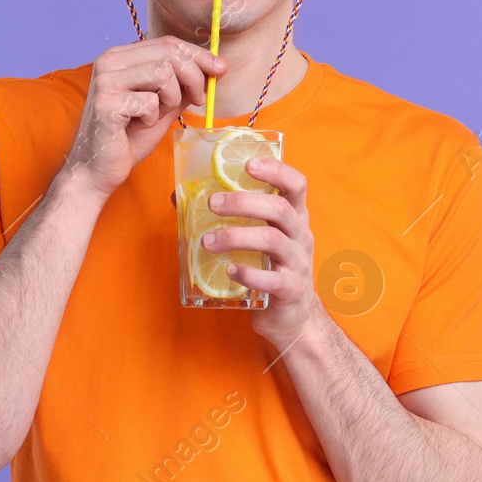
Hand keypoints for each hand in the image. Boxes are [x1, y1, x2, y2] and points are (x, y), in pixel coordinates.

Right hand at [61, 35, 225, 202]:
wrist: (99, 170)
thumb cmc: (130, 138)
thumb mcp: (164, 106)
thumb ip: (183, 85)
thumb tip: (215, 68)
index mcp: (121, 57)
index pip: (168, 43)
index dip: (199, 54)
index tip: (221, 69)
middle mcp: (109, 61)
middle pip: (168, 52)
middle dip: (194, 76)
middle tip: (199, 100)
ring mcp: (105, 80)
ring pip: (162, 72)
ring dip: (172, 98)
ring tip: (159, 114)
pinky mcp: (105, 103)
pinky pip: (149, 101)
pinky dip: (153, 117)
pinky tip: (139, 125)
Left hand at [203, 154, 327, 349]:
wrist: (292, 317)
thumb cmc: (270, 268)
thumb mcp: (257, 238)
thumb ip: (229, 217)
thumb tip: (180, 196)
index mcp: (295, 217)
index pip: (296, 184)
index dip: (276, 170)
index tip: (248, 164)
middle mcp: (301, 235)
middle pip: (279, 208)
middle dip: (243, 202)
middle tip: (212, 204)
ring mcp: (299, 263)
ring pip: (273, 241)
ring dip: (236, 237)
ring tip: (207, 242)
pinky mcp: (292, 290)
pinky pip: (272, 279)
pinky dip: (248, 273)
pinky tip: (230, 270)